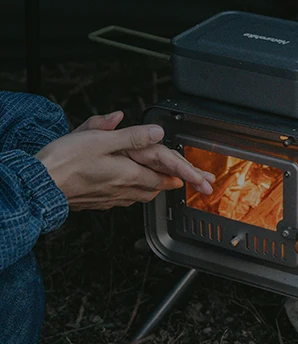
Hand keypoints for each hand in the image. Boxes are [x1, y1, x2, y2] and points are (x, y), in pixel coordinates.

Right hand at [37, 123, 205, 210]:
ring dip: (156, 188)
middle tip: (190, 183)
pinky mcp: (102, 202)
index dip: (183, 176)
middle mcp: (125, 189)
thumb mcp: (100, 140)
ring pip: (143, 195)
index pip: (164, 176)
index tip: (199, 180)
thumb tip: (156, 133)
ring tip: (167, 184)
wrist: (43, 184)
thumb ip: (131, 137)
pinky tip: (135, 189)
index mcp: (129, 173)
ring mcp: (114, 199)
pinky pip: (127, 199)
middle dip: (174, 183)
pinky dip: (137, 193)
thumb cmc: (65, 161)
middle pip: (157, 187)